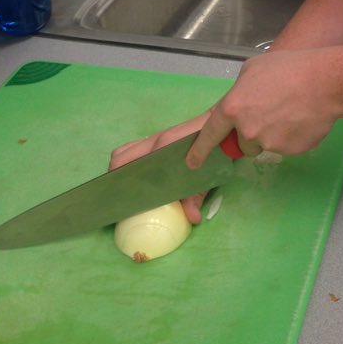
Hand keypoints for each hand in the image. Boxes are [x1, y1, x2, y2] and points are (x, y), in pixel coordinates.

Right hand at [109, 110, 213, 224]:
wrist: (227, 124)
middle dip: (115, 174)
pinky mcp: (162, 137)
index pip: (128, 162)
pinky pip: (138, 147)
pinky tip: (140, 177)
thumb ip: (196, 196)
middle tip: (120, 195)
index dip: (119, 180)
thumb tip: (192, 219)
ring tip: (126, 187)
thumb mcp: (206, 175)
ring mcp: (157, 137)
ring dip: (122, 167)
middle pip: (121, 156)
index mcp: (161, 147)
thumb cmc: (216, 148)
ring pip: (127, 150)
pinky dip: (132, 161)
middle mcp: (155, 140)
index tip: (117, 198)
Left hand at [185, 47, 342, 168]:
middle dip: (252, 132)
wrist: (326, 82)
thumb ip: (239, 91)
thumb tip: (238, 104)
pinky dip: (291, 137)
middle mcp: (247, 130)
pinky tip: (302, 118)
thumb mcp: (253, 69)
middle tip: (271, 111)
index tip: (192, 162)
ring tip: (290, 111)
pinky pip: (284, 147)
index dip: (200, 150)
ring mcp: (268, 143)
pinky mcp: (289, 151)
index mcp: (233, 107)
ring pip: (264, 144)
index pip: (210, 134)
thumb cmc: (289, 68)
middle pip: (242, 142)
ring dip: (272, 134)